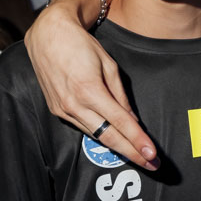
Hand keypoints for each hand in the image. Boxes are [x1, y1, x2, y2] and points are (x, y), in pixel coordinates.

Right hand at [24, 3, 156, 167]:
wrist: (48, 35)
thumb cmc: (80, 45)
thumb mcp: (108, 65)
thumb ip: (120, 95)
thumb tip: (132, 119)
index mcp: (89, 90)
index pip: (120, 122)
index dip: (138, 141)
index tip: (152, 154)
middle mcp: (74, 104)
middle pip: (108, 137)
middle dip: (132, 153)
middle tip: (151, 165)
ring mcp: (63, 109)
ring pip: (95, 136)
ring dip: (118, 147)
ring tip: (138, 156)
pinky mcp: (56, 110)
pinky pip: (83, 127)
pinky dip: (100, 134)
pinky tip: (115, 140)